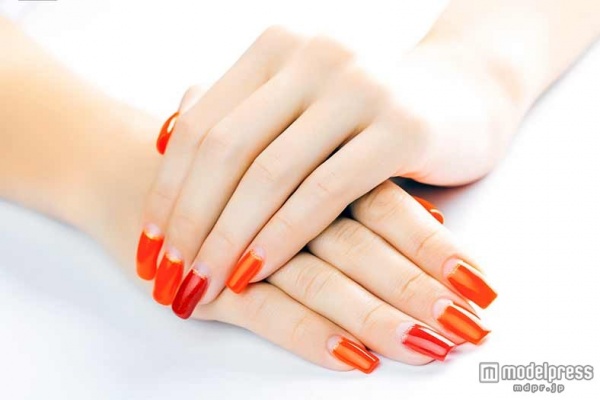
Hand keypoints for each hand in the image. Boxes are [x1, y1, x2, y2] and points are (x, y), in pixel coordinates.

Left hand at [137, 27, 506, 308]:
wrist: (460, 96)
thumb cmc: (364, 111)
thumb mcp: (297, 104)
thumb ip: (236, 115)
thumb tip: (162, 141)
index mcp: (277, 49)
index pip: (201, 126)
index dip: (168, 190)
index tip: (150, 245)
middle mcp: (313, 57)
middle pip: (226, 150)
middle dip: (189, 222)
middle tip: (169, 276)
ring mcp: (359, 87)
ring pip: (269, 173)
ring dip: (228, 238)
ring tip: (201, 284)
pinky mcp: (400, 128)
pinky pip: (324, 191)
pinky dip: (282, 236)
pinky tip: (254, 272)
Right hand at [188, 181, 491, 372]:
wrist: (133, 172)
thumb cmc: (228, 166)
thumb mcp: (292, 157)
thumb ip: (362, 186)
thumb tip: (438, 213)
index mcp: (311, 162)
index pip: (386, 206)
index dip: (433, 246)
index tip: (479, 283)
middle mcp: (285, 203)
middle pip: (363, 249)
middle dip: (417, 290)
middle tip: (468, 326)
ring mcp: (247, 245)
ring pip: (322, 282)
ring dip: (376, 318)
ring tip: (425, 348)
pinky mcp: (212, 283)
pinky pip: (268, 311)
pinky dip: (311, 334)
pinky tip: (352, 357)